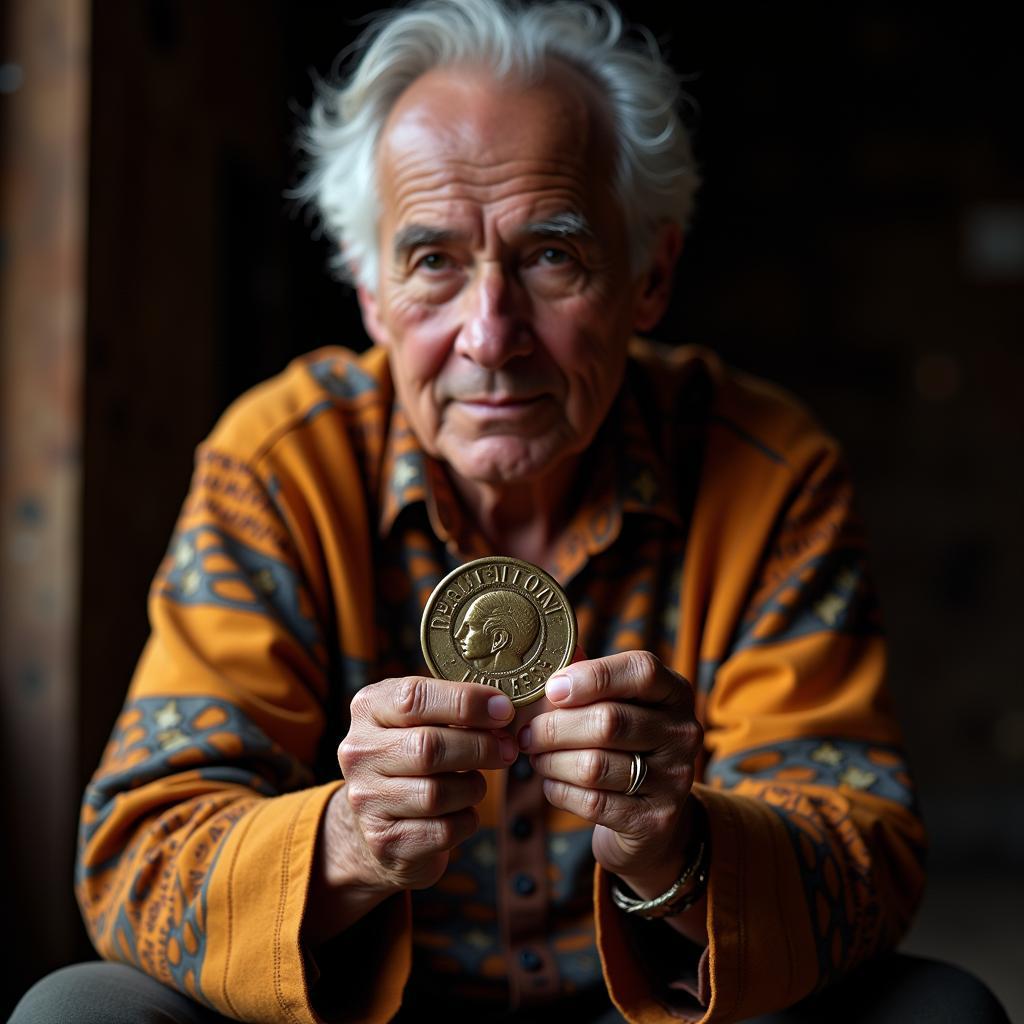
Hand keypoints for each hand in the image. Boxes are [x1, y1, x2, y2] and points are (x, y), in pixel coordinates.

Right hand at [334, 676, 516, 892]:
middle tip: (508, 748)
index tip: (503, 709)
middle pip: (428, 747)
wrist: (380, 822)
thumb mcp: (421, 720)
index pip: (414, 697)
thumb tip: (502, 710)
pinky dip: (465, 820)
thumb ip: (454, 710)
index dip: (465, 702)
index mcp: (368, 708)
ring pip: (437, 793)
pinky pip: (442, 831)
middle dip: (480, 747)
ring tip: (475, 782)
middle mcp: (358, 752)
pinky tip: (461, 811)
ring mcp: (366, 799)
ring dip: (472, 787)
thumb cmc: (413, 758)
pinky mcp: (383, 841)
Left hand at [517, 651, 702, 895]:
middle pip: (608, 722)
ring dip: (551, 761)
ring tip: (536, 756)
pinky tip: (551, 782)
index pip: (641, 671)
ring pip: (594, 766)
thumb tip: (554, 655)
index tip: (552, 689)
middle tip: (526, 732)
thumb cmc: (623, 745)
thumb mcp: (617, 705)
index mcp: (675, 692)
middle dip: (554, 727)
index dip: (592, 677)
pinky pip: (592, 802)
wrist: (651, 817)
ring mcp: (675, 779)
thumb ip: (590, 679)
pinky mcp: (655, 819)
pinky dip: (559, 790)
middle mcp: (682, 732)